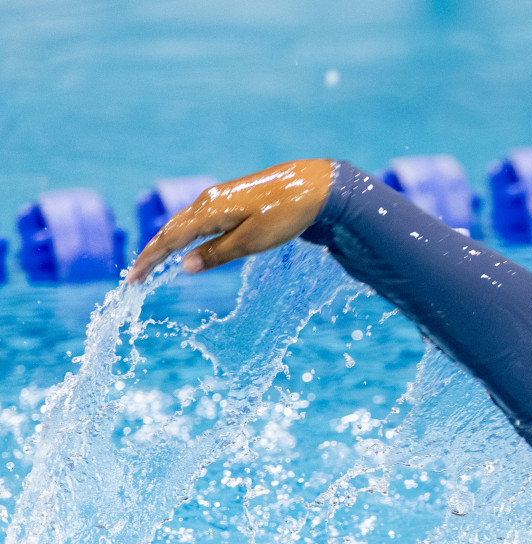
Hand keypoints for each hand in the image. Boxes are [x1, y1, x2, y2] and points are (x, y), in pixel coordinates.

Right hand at [127, 159, 333, 283]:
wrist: (310, 186)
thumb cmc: (285, 215)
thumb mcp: (253, 242)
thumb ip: (218, 253)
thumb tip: (185, 266)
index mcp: (209, 211)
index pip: (169, 239)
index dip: (149, 260)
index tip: (132, 280)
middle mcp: (207, 201)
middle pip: (170, 230)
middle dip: (151, 254)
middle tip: (136, 278)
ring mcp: (217, 198)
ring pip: (182, 223)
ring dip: (165, 243)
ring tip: (153, 264)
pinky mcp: (229, 199)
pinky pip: (197, 219)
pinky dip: (183, 234)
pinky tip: (184, 244)